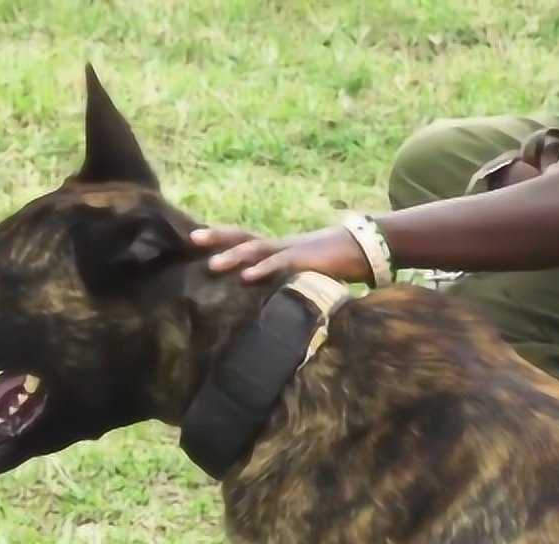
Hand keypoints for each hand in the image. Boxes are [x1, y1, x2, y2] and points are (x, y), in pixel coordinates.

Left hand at [189, 225, 372, 284]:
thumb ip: (281, 280)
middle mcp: (279, 245)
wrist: (366, 248)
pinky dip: (262, 269)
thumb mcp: (302, 273)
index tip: (195, 238)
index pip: (243, 238)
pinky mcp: (305, 261)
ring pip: (257, 248)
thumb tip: (259, 293)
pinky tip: (246, 277)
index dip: (220, 238)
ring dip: (234, 255)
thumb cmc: (334, 264)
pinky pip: (280, 264)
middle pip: (243, 236)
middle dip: (217, 237)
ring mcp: (291, 250)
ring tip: (212, 264)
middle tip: (192, 238)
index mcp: (277, 248)